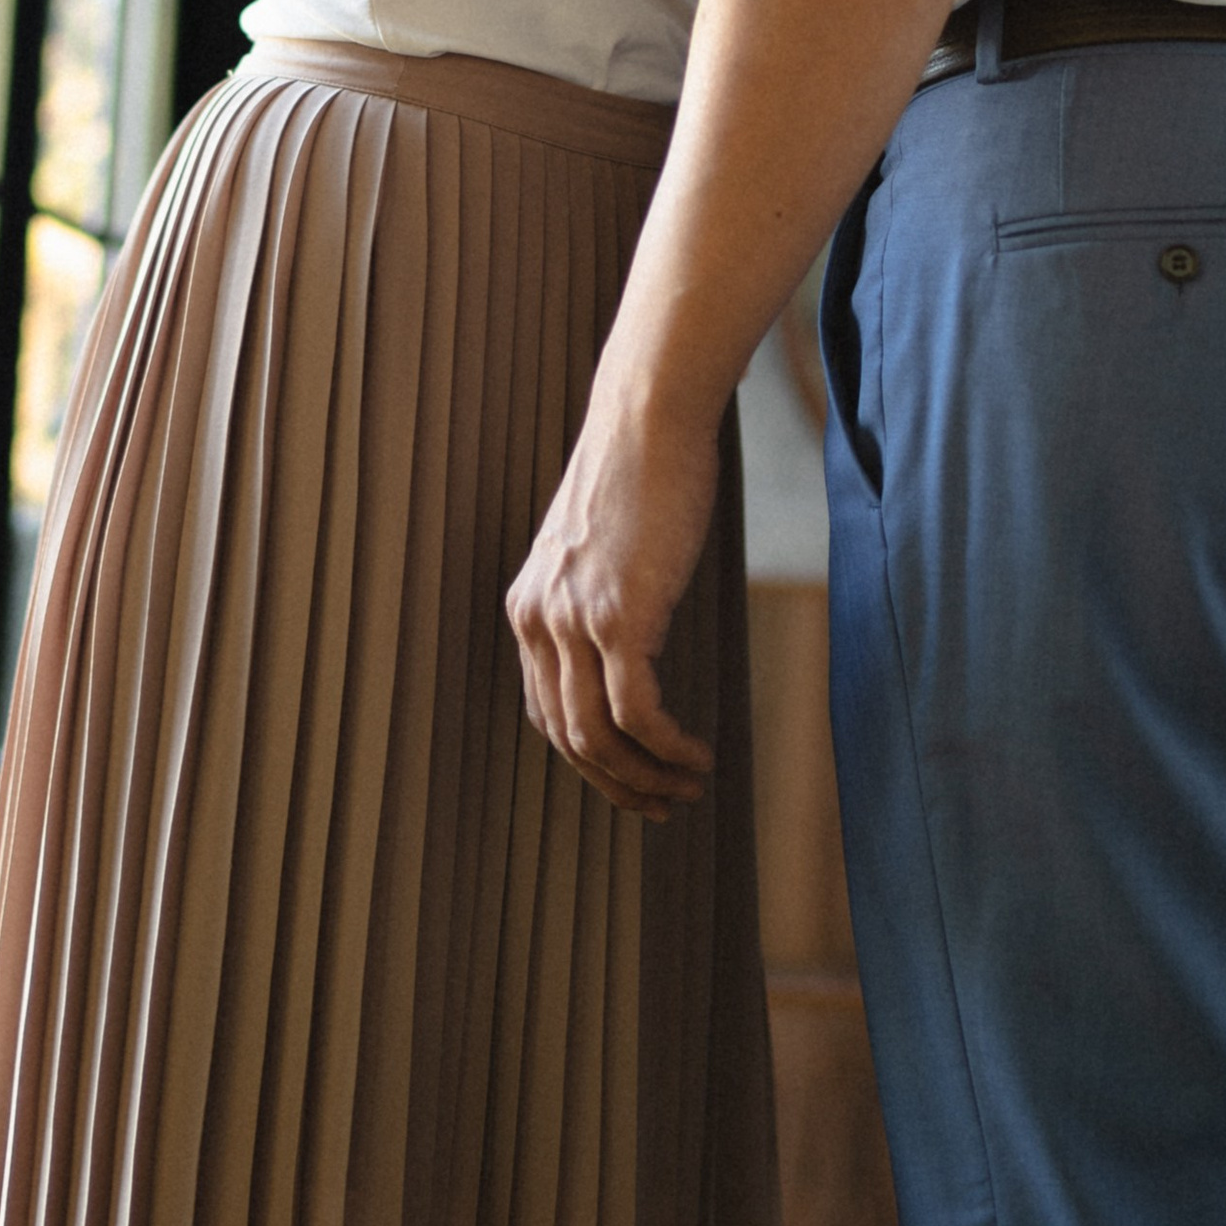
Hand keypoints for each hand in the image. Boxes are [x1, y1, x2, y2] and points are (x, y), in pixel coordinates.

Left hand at [506, 381, 721, 818]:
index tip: (630, 781)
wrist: (649, 418)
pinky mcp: (618, 616)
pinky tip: (697, 754)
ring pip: (599, 735)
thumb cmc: (639, 474)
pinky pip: (636, 711)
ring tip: (687, 788)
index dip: (588, 761)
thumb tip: (629, 645)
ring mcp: (574, 620)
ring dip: (646, 776)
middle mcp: (538, 619)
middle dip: (616, 785)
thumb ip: (595, 599)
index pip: (545, 713)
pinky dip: (668, 746)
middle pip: (567, 737)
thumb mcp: (598, 549)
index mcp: (527, 607)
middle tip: (662, 806)